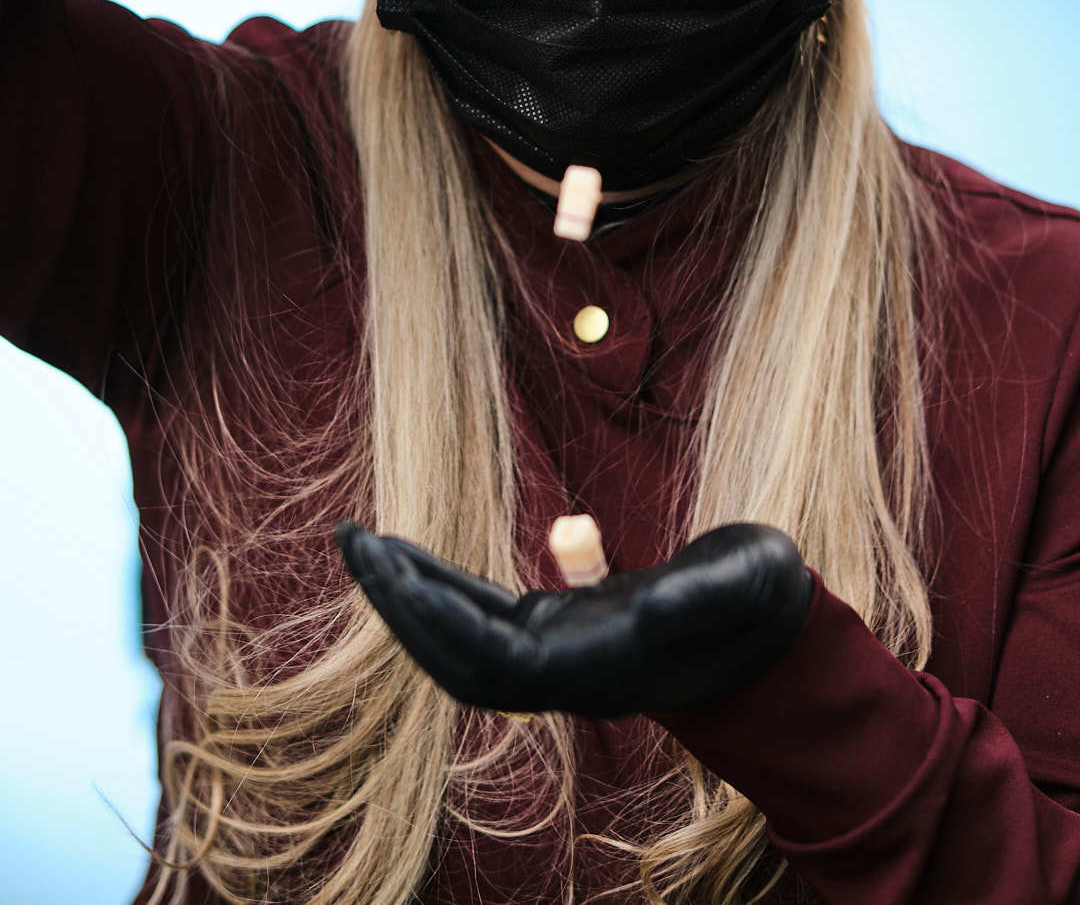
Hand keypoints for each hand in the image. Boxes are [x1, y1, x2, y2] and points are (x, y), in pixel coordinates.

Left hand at [334, 520, 812, 718]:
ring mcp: (559, 652)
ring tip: (360, 545)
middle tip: (352, 544)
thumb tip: (646, 604)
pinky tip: (406, 555)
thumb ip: (700, 595)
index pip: (500, 662)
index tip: (393, 571)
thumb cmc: (763, 601)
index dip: (443, 621)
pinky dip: (439, 586)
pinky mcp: (557, 627)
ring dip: (409, 600)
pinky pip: (481, 615)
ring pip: (461, 645)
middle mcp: (568, 672)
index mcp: (601, 667)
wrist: (774, 630)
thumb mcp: (748, 583)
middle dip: (403, 611)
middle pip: (461, 664)